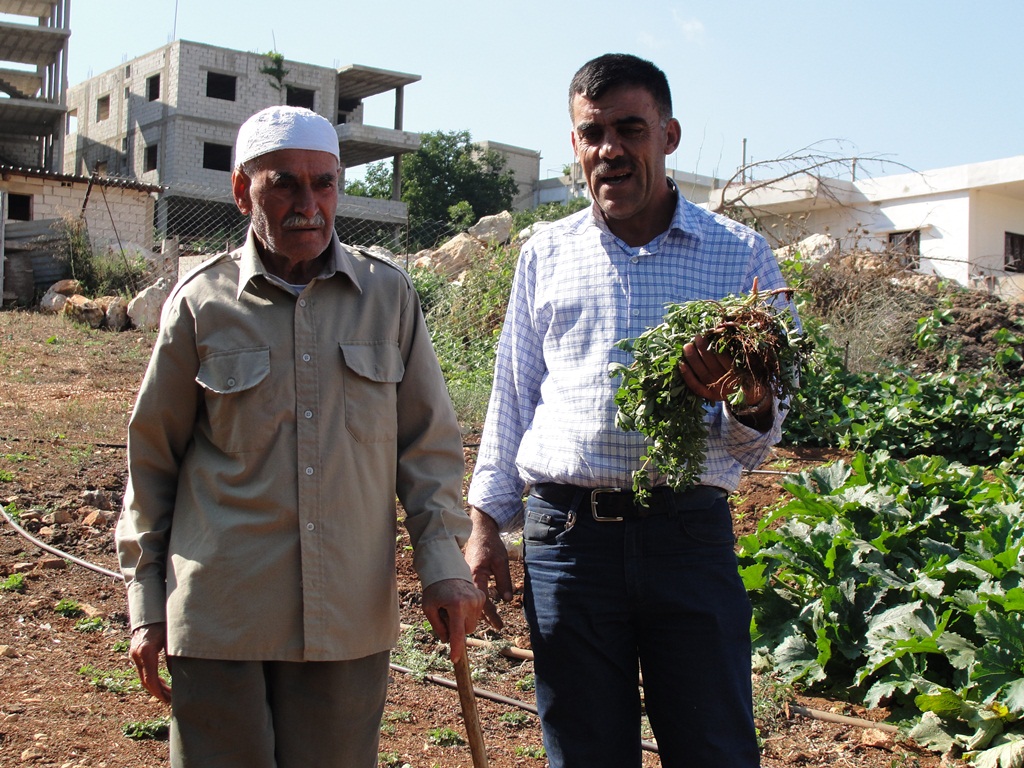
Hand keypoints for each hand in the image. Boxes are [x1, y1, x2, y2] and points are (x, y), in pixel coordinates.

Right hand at [129, 622, 171, 703]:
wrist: (150, 610)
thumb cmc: (164, 622)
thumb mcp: (171, 639)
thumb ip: (174, 657)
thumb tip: (179, 675)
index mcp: (146, 652)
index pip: (150, 678)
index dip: (159, 692)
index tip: (168, 700)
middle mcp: (137, 655)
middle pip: (146, 681)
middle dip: (158, 693)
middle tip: (171, 702)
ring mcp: (134, 654)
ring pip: (144, 677)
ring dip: (156, 687)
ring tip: (168, 696)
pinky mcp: (136, 653)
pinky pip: (143, 670)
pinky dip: (153, 679)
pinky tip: (163, 683)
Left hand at [422, 578, 485, 664]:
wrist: (446, 569)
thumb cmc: (434, 588)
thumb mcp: (428, 608)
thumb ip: (437, 626)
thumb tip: (447, 640)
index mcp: (456, 605)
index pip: (457, 632)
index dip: (456, 648)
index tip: (455, 659)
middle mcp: (471, 602)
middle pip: (466, 630)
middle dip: (457, 629)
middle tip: (445, 616)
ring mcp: (478, 599)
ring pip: (472, 624)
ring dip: (462, 622)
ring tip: (452, 608)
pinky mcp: (482, 597)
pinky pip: (476, 615)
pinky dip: (468, 615)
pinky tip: (459, 604)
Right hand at [463, 506, 513, 630]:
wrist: (479, 530)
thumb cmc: (490, 544)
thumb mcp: (501, 562)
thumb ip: (504, 581)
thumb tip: (508, 600)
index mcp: (475, 575)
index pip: (483, 601)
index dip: (492, 615)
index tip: (500, 626)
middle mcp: (467, 579)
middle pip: (474, 603)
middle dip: (485, 616)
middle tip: (498, 626)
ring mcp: (464, 577)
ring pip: (471, 598)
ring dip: (480, 609)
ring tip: (492, 620)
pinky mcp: (466, 575)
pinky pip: (470, 591)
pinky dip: (477, 600)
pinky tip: (484, 605)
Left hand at [679, 333, 768, 407]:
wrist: (749, 394)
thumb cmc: (745, 371)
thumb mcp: (748, 361)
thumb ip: (736, 348)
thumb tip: (722, 327)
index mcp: (740, 374)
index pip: (727, 360)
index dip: (718, 347)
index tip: (711, 334)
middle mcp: (729, 384)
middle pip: (713, 366)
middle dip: (704, 350)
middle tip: (697, 337)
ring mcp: (718, 391)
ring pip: (703, 374)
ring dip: (693, 360)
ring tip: (687, 346)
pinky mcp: (709, 396)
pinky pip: (696, 387)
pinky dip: (688, 376)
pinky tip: (681, 364)